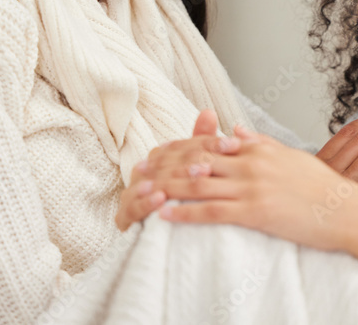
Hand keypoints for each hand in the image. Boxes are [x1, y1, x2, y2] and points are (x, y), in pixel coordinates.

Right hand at [115, 110, 241, 230]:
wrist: (176, 245)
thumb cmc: (190, 205)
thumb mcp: (203, 174)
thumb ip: (203, 144)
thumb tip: (209, 111)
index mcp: (161, 160)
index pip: (184, 146)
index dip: (209, 144)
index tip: (232, 145)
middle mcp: (144, 174)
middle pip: (167, 163)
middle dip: (191, 162)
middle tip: (212, 163)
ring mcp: (132, 194)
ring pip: (150, 183)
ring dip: (170, 179)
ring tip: (192, 178)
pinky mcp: (124, 218)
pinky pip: (132, 208)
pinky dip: (146, 202)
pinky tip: (161, 199)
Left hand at [143, 126, 357, 270]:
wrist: (345, 209)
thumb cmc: (320, 186)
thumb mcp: (288, 155)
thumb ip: (257, 142)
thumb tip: (233, 129)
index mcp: (256, 148)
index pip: (207, 143)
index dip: (177, 148)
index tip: (156, 153)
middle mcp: (249, 163)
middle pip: (195, 161)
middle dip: (163, 166)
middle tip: (137, 172)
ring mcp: (251, 187)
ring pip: (197, 184)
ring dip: (165, 188)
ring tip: (142, 192)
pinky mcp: (255, 212)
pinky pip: (212, 212)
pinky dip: (185, 213)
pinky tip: (165, 216)